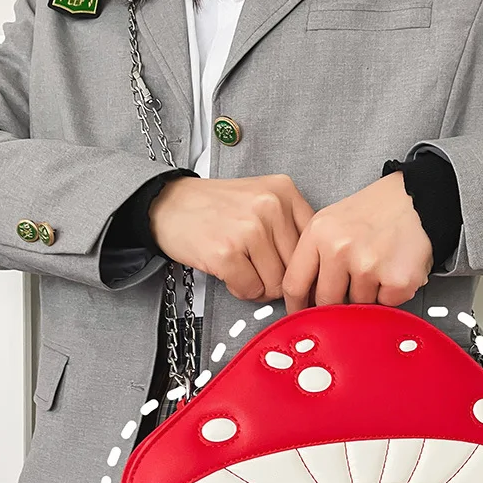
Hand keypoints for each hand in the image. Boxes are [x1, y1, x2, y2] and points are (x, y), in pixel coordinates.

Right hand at [150, 174, 314, 301]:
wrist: (168, 204)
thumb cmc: (217, 208)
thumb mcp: (262, 200)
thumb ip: (291, 227)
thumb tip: (314, 272)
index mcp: (285, 191)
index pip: (313, 245)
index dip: (302, 266)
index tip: (292, 274)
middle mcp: (271, 206)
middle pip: (296, 268)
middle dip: (278, 278)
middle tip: (258, 271)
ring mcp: (249, 229)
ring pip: (276, 283)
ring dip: (259, 286)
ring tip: (242, 269)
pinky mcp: (227, 252)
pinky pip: (251, 290)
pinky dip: (240, 289)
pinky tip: (229, 273)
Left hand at [282, 171, 432, 313]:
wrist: (416, 200)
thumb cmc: (374, 213)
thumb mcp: (330, 223)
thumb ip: (312, 258)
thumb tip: (304, 299)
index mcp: (318, 233)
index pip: (294, 285)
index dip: (296, 306)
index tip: (300, 316)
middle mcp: (340, 249)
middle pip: (325, 303)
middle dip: (335, 303)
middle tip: (350, 286)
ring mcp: (368, 267)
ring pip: (356, 306)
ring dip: (366, 295)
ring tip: (376, 267)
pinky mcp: (396, 281)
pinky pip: (384, 305)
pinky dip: (389, 294)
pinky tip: (392, 270)